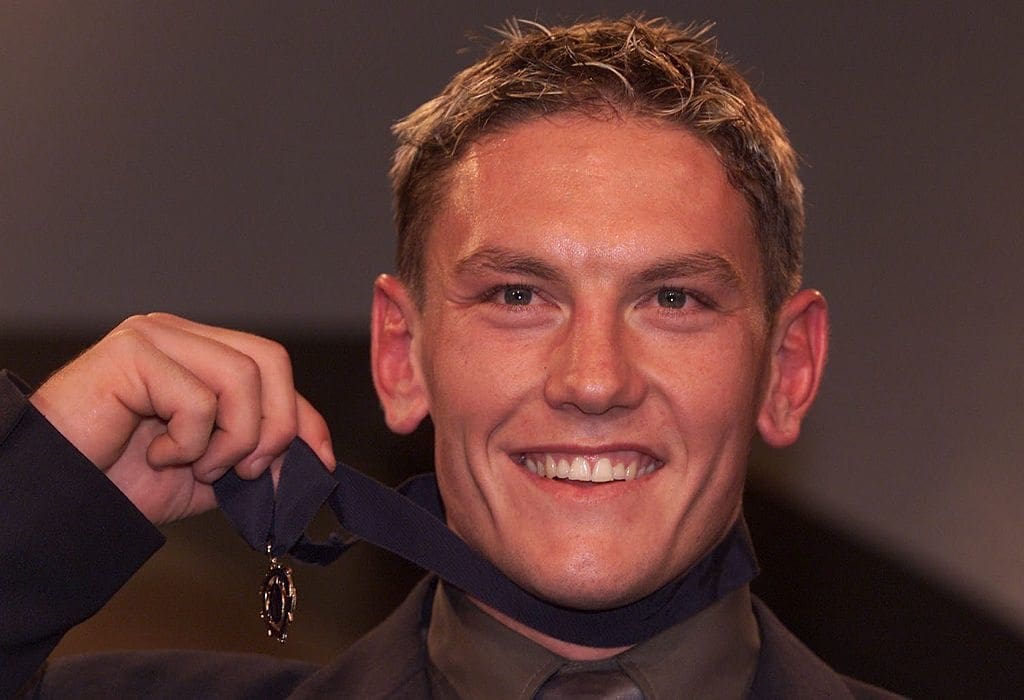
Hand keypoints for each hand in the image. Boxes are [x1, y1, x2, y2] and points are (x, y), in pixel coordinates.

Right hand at [29, 313, 334, 524]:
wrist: (61, 498)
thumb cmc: (123, 480)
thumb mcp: (212, 470)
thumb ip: (260, 454)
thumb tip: (313, 457)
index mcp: (200, 353)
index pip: (272, 367)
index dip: (304, 415)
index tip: (320, 462)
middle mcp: (180, 335)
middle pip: (269, 360)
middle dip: (275, 426)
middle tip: (246, 471)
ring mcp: (154, 336)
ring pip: (241, 377)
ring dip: (232, 440)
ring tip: (197, 466)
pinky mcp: (131, 351)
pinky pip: (197, 398)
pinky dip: (190, 442)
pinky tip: (159, 455)